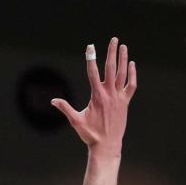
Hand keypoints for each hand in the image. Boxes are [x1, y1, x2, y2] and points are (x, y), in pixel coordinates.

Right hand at [51, 37, 136, 156]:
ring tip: (123, 46)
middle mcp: (109, 94)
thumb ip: (65, 108)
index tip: (90, 47)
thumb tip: (53, 100)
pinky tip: (131, 65)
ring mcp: (119, 98)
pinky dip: (132, 74)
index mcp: (97, 96)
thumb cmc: (90, 134)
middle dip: (112, 52)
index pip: (93, 73)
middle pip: (111, 68)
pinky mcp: (125, 102)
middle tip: (114, 39)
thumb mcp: (75, 121)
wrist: (107, 145)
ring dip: (123, 59)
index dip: (91, 59)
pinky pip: (131, 85)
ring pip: (122, 74)